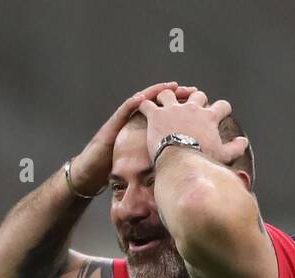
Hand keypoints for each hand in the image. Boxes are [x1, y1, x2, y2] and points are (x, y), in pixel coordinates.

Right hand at [68, 82, 199, 195]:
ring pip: (143, 101)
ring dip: (156, 92)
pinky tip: (141, 97)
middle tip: (193, 90)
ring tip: (170, 86)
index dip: (185, 107)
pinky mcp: (112, 125)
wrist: (92, 173)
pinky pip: (123, 111)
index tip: (202, 103)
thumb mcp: (146, 166)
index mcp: (148, 131)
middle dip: (177, 95)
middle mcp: (138, 122)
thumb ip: (162, 162)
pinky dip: (132, 103)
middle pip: (160, 103)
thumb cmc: (118, 171)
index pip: (169, 114)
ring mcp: (125, 121)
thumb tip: (185, 170)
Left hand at [137, 90, 248, 166]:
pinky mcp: (156, 115)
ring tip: (165, 103)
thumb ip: (235, 147)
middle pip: (197, 95)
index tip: (222, 112)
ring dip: (168, 97)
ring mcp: (173, 109)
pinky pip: (147, 104)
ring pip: (170, 93)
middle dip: (196, 99)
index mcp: (209, 117)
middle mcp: (192, 108)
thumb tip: (244, 141)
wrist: (180, 161)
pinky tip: (143, 108)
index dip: (223, 108)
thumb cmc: (202, 160)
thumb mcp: (223, 155)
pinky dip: (144, 105)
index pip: (222, 105)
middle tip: (193, 107)